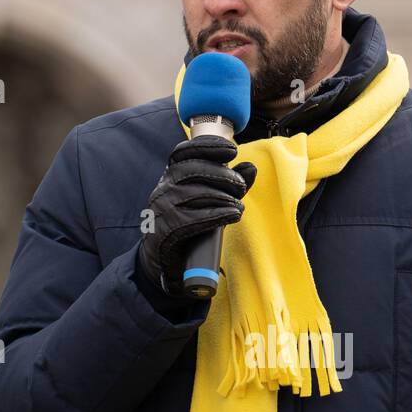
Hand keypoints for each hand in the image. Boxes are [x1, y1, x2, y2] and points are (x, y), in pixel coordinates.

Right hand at [139, 134, 256, 295]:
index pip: (183, 152)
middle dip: (221, 174)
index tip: (232, 150)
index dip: (207, 146)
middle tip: (241, 186)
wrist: (164, 265)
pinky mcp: (165, 231)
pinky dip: (216, 215)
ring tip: (238, 205)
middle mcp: (162, 189)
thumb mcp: (210, 203)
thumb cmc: (189, 229)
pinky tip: (233, 215)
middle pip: (191, 170)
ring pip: (194, 193)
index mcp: (170, 178)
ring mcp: (161, 210)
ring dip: (222, 197)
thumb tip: (251, 167)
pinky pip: (192, 219)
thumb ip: (229, 185)